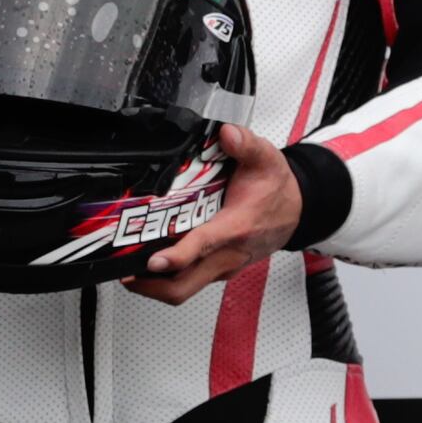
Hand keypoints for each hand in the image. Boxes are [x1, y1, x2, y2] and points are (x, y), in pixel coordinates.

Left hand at [130, 123, 305, 304]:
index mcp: (236, 229)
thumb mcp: (267, 159)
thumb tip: (227, 134)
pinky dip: (169, 278)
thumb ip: (246, 144)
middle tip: (123, 273)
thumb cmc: (278, 190)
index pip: (203, 247)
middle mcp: (227, 255)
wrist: (298, 211)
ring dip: (155, 285)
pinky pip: (191, 282)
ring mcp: (222, 267)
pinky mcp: (219, 270)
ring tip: (128, 270)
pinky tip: (152, 263)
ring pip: (184, 288)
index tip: (154, 260)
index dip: (177, 257)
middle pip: (184, 286)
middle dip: (150, 286)